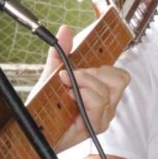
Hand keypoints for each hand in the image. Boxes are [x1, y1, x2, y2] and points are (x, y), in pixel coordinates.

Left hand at [41, 24, 130, 151]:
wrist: (37, 129)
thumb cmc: (47, 107)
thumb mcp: (52, 75)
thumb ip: (61, 53)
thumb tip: (65, 30)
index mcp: (102, 91)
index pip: (121, 75)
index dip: (104, 67)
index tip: (81, 68)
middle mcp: (107, 104)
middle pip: (119, 80)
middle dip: (92, 74)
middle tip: (72, 79)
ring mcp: (104, 116)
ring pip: (107, 91)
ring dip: (85, 85)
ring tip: (68, 89)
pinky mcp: (97, 126)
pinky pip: (98, 105)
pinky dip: (83, 96)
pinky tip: (70, 98)